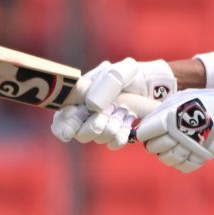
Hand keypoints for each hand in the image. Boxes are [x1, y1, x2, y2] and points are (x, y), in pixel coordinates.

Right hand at [49, 58, 176, 148]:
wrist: (151, 85)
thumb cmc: (131, 74)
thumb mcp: (121, 71)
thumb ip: (105, 84)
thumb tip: (92, 106)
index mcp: (79, 96)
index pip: (62, 117)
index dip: (63, 125)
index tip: (70, 127)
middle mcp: (87, 113)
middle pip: (78, 133)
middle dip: (91, 128)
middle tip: (104, 118)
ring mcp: (101, 124)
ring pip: (97, 138)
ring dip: (110, 129)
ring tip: (122, 114)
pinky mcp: (115, 133)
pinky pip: (112, 143)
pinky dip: (120, 136)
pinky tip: (127, 124)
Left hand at [137, 89, 213, 172]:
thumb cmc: (206, 103)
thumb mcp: (183, 98)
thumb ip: (163, 109)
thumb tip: (146, 121)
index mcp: (170, 117)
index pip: (146, 132)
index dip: (142, 134)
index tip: (144, 133)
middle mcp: (178, 133)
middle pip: (153, 147)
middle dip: (153, 145)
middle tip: (157, 141)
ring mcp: (189, 147)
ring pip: (167, 159)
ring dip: (166, 155)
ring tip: (172, 147)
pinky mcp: (201, 157)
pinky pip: (183, 166)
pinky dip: (181, 162)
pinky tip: (184, 153)